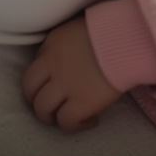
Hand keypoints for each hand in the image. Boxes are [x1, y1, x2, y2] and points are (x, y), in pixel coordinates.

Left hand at [22, 16, 122, 131]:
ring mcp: (64, 86)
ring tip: (69, 116)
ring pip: (42, 110)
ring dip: (53, 117)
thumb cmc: (108, 30)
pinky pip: (66, 122)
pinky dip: (76, 125)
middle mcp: (52, 66)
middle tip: (53, 108)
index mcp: (51, 45)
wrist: (126, 39)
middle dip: (38, 102)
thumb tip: (62, 60)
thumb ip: (63, 46)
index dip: (40, 83)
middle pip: (29, 92)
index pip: (32, 70)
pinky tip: (91, 119)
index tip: (53, 87)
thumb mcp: (75, 29)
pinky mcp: (81, 104)